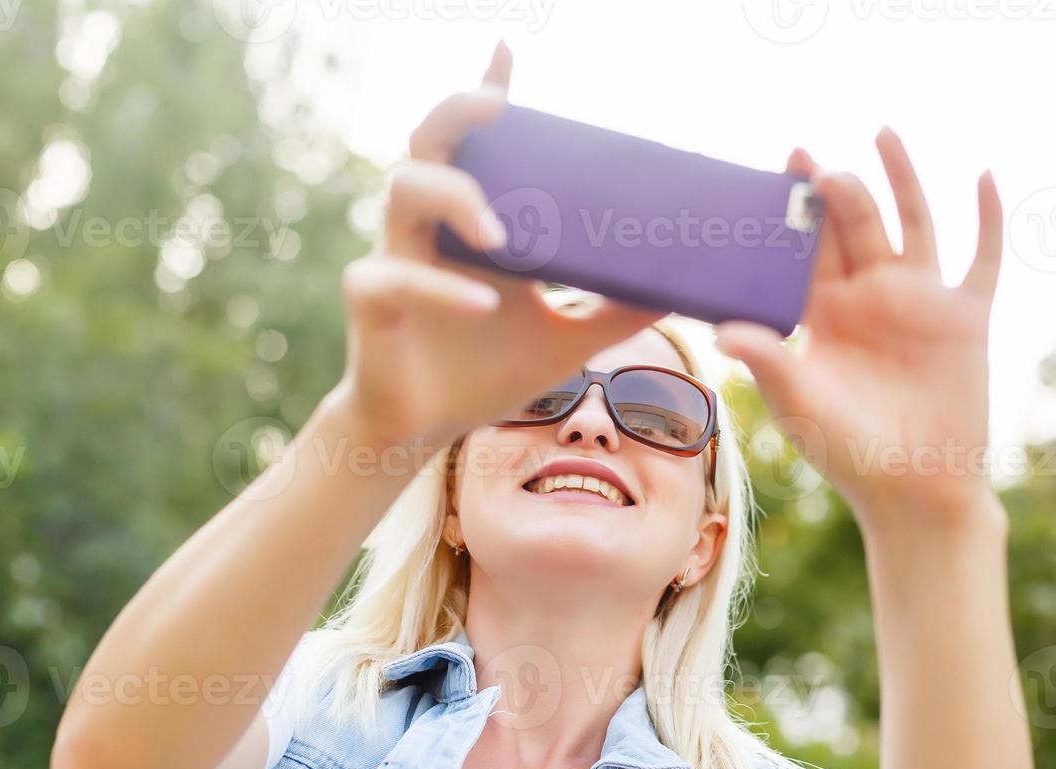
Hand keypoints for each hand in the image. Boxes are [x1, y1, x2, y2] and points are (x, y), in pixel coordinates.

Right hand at [337, 42, 662, 451]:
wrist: (423, 429)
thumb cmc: (484, 374)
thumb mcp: (566, 341)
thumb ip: (617, 312)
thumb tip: (682, 288)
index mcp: (475, 225)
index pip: (479, 144)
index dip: (487, 91)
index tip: (507, 51)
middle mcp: (432, 228)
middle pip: (430, 140)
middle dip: (458, 111)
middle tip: (497, 109)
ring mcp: (397, 258)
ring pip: (404, 190)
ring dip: (455, 198)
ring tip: (500, 234)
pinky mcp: (373, 301)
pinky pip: (397, 278)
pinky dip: (442, 287)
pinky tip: (484, 305)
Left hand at [714, 129, 1003, 528]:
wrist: (914, 491)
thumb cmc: (847, 454)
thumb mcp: (801, 405)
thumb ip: (770, 362)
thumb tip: (724, 332)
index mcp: (824, 314)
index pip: (806, 249)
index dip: (795, 211)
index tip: (780, 169)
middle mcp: (870, 297)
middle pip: (854, 224)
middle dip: (835, 189)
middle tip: (810, 158)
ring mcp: (920, 302)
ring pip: (913, 223)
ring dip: (901, 178)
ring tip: (882, 132)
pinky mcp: (966, 317)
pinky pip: (982, 258)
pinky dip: (987, 218)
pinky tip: (983, 175)